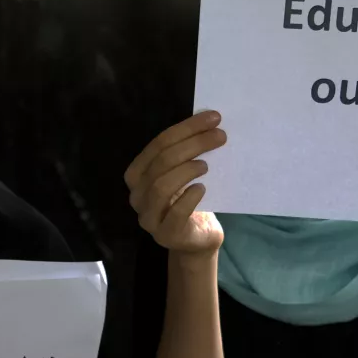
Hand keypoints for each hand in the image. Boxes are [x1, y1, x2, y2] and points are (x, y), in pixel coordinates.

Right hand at [125, 111, 225, 256]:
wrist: (198, 238)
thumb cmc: (191, 200)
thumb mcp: (184, 174)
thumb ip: (186, 153)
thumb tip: (209, 123)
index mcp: (137, 174)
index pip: (158, 144)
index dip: (186, 128)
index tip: (214, 118)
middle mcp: (137, 195)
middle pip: (161, 162)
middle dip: (193, 145)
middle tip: (220, 137)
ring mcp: (149, 217)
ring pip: (161, 186)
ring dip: (186, 170)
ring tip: (206, 165)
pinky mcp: (165, 235)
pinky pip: (174, 213)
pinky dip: (189, 198)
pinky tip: (202, 189)